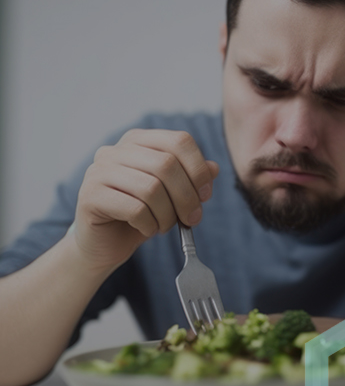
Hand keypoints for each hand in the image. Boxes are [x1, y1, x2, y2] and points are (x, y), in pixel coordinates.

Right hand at [72, 129, 218, 271]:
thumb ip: (192, 179)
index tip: (205, 195)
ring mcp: (99, 171)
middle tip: (191, 218)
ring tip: (164, 226)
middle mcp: (115, 150)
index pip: (179, 141)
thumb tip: (213, 168)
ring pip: (151, 188)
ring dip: (167, 215)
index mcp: (139, 141)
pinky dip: (149, 224)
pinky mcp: (90, 196)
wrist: (104, 244)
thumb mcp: (172, 196)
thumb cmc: (141, 216)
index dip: (198, 169)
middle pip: (166, 164)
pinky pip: (135, 209)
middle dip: (186, 197)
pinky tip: (147, 229)